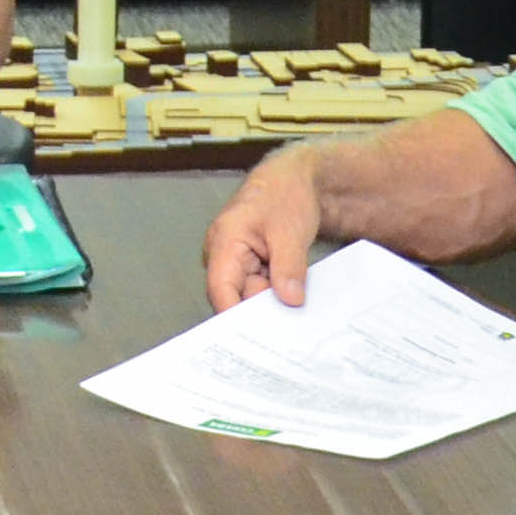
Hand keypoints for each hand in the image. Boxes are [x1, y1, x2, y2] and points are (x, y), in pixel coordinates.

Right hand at [203, 145, 332, 309]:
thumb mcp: (291, 231)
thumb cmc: (285, 193)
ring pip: (250, 296)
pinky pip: (261, 290)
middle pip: (235, 297)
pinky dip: (276, 294)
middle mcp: (224, 255)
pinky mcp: (251, 267)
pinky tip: (292, 296)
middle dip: (260, 311)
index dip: (234, 316)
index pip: (220, 289)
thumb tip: (289, 299)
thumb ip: (289, 267)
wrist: (295, 179)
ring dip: (272, 302)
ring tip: (295, 304)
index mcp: (224, 242)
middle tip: (287, 324)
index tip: (256, 335)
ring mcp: (237, 263)